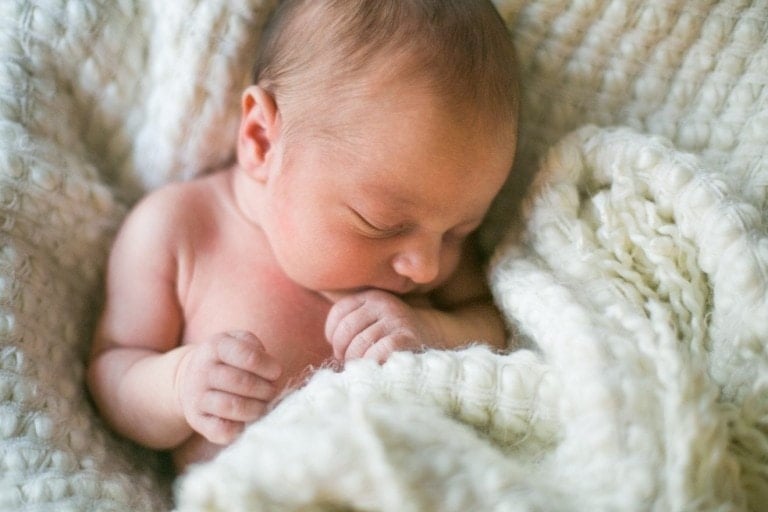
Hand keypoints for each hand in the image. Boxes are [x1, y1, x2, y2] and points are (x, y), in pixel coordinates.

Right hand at [175, 331, 281, 444]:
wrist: (190, 378)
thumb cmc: (227, 359)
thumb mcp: (238, 341)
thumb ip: (256, 348)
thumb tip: (271, 371)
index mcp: (217, 347)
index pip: (249, 357)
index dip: (268, 367)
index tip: (276, 372)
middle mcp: (203, 371)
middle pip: (242, 383)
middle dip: (265, 390)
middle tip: (271, 392)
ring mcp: (197, 397)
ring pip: (231, 406)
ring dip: (256, 409)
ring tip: (262, 406)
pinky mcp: (197, 420)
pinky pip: (220, 430)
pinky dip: (239, 429)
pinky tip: (245, 422)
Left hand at [324, 289, 440, 363]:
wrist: (438, 336)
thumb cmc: (397, 334)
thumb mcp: (375, 320)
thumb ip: (353, 325)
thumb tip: (332, 349)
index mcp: (370, 295)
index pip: (338, 313)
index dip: (333, 335)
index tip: (341, 349)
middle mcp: (382, 302)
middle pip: (345, 330)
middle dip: (343, 352)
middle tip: (350, 363)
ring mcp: (395, 318)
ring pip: (358, 345)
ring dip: (357, 363)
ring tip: (363, 368)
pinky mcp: (406, 336)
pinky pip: (377, 353)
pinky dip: (372, 365)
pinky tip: (377, 368)